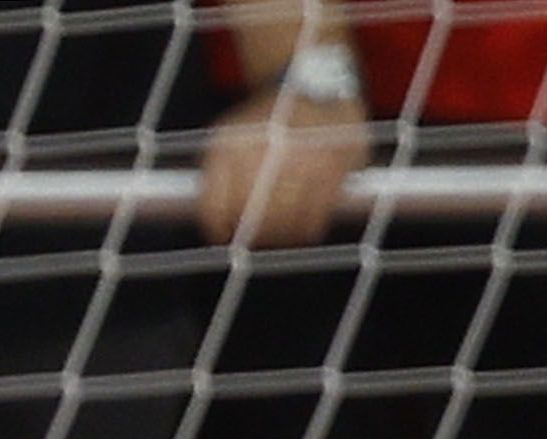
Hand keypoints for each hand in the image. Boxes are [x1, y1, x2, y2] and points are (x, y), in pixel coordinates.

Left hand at [194, 87, 365, 250]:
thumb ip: (222, 174)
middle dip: (253, 236)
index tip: (220, 236)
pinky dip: (308, 230)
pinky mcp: (330, 171)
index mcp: (229, 145)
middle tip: (257, 242)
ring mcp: (298, 162)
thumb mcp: (233, 136)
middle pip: (253, 218)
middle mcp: (262, 153)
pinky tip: (304, 228)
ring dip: (282, 238)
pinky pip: (315, 218)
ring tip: (281, 238)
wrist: (313, 87)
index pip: (216, 202)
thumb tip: (216, 223)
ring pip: (286, 222)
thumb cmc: (270, 122)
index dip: (216, 226)